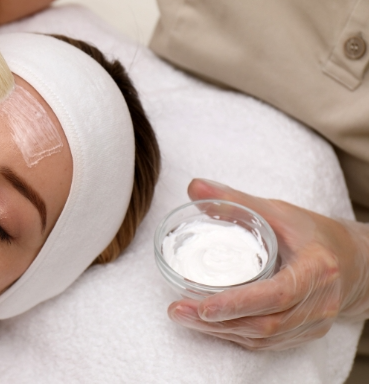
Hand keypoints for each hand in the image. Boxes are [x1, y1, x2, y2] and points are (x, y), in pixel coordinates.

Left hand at [167, 178, 368, 349]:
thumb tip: (194, 186)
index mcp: (318, 269)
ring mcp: (314, 323)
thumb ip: (235, 200)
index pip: (279, 293)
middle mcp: (320, 302)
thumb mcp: (277, 212)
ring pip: (264, 337)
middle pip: (267, 323)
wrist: (351, 262)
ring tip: (183, 316)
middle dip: (219, 321)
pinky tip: (207, 325)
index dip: (241, 302)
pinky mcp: (304, 334)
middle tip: (178, 310)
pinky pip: (266, 343)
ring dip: (220, 331)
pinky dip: (234, 335)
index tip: (205, 306)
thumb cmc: (310, 233)